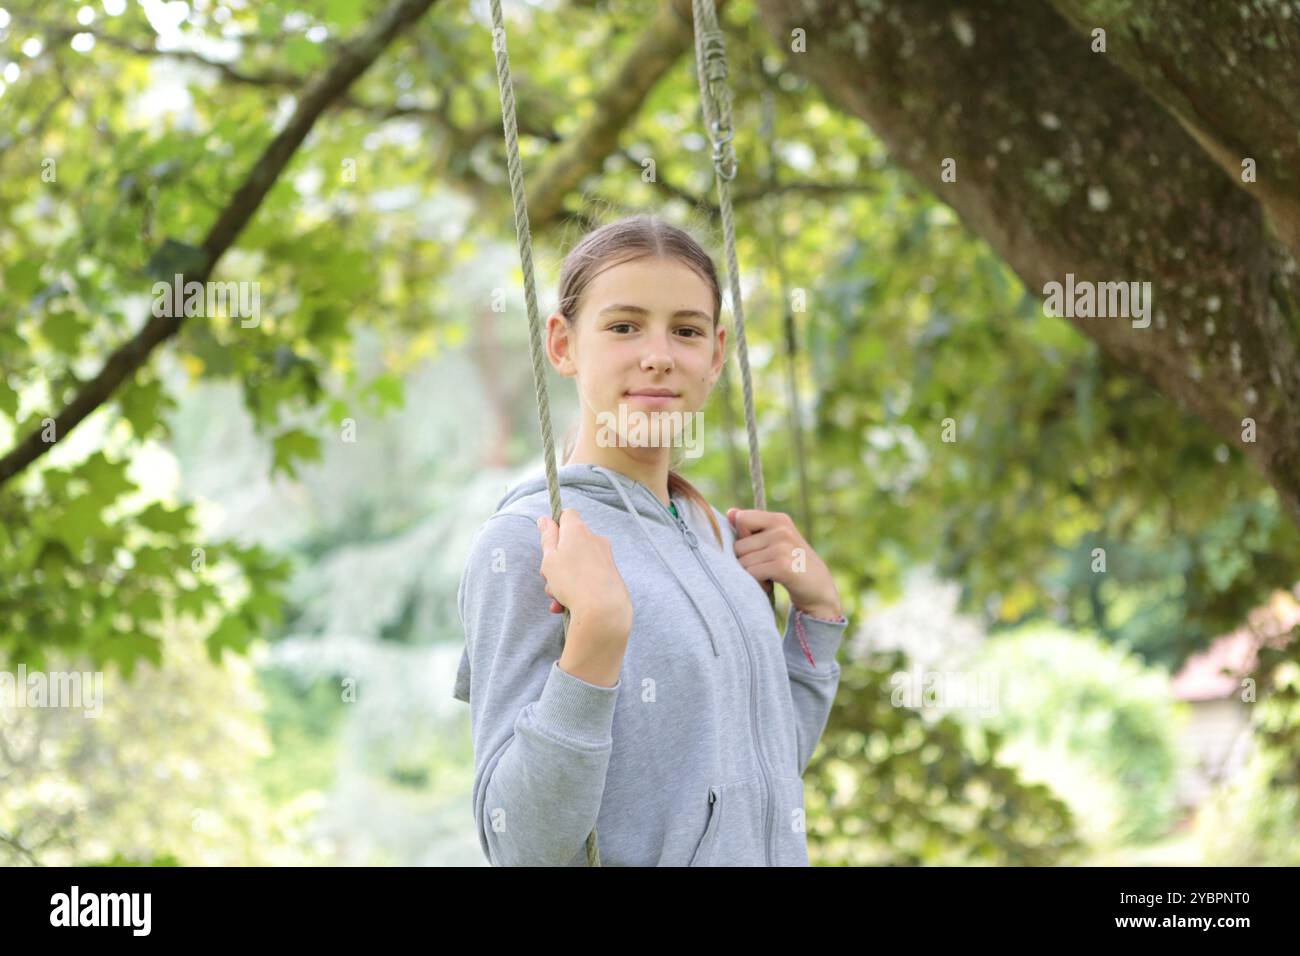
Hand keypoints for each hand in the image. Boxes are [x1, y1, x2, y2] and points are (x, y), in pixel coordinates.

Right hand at [537, 508, 631, 621]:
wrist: (603, 609)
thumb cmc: (572, 581)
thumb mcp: (550, 558)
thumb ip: (547, 537)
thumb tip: (545, 519)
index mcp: (578, 530)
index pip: (567, 515)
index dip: (555, 526)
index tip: (548, 541)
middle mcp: (594, 539)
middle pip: (570, 544)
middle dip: (556, 562)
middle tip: (549, 578)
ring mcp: (605, 557)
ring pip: (577, 564)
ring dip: (563, 581)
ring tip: (557, 598)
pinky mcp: (611, 575)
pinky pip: (588, 578)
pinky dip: (577, 589)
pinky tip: (565, 606)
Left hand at [725, 507, 842, 618]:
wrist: (819, 589)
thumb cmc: (792, 563)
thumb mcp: (775, 540)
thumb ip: (752, 526)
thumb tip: (729, 512)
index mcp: (779, 519)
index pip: (741, 519)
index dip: (742, 537)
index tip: (756, 548)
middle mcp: (782, 530)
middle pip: (738, 545)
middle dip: (745, 560)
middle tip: (764, 567)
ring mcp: (783, 547)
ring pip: (743, 561)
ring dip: (751, 574)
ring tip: (768, 576)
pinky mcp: (782, 566)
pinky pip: (751, 573)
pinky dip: (756, 583)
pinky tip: (769, 584)